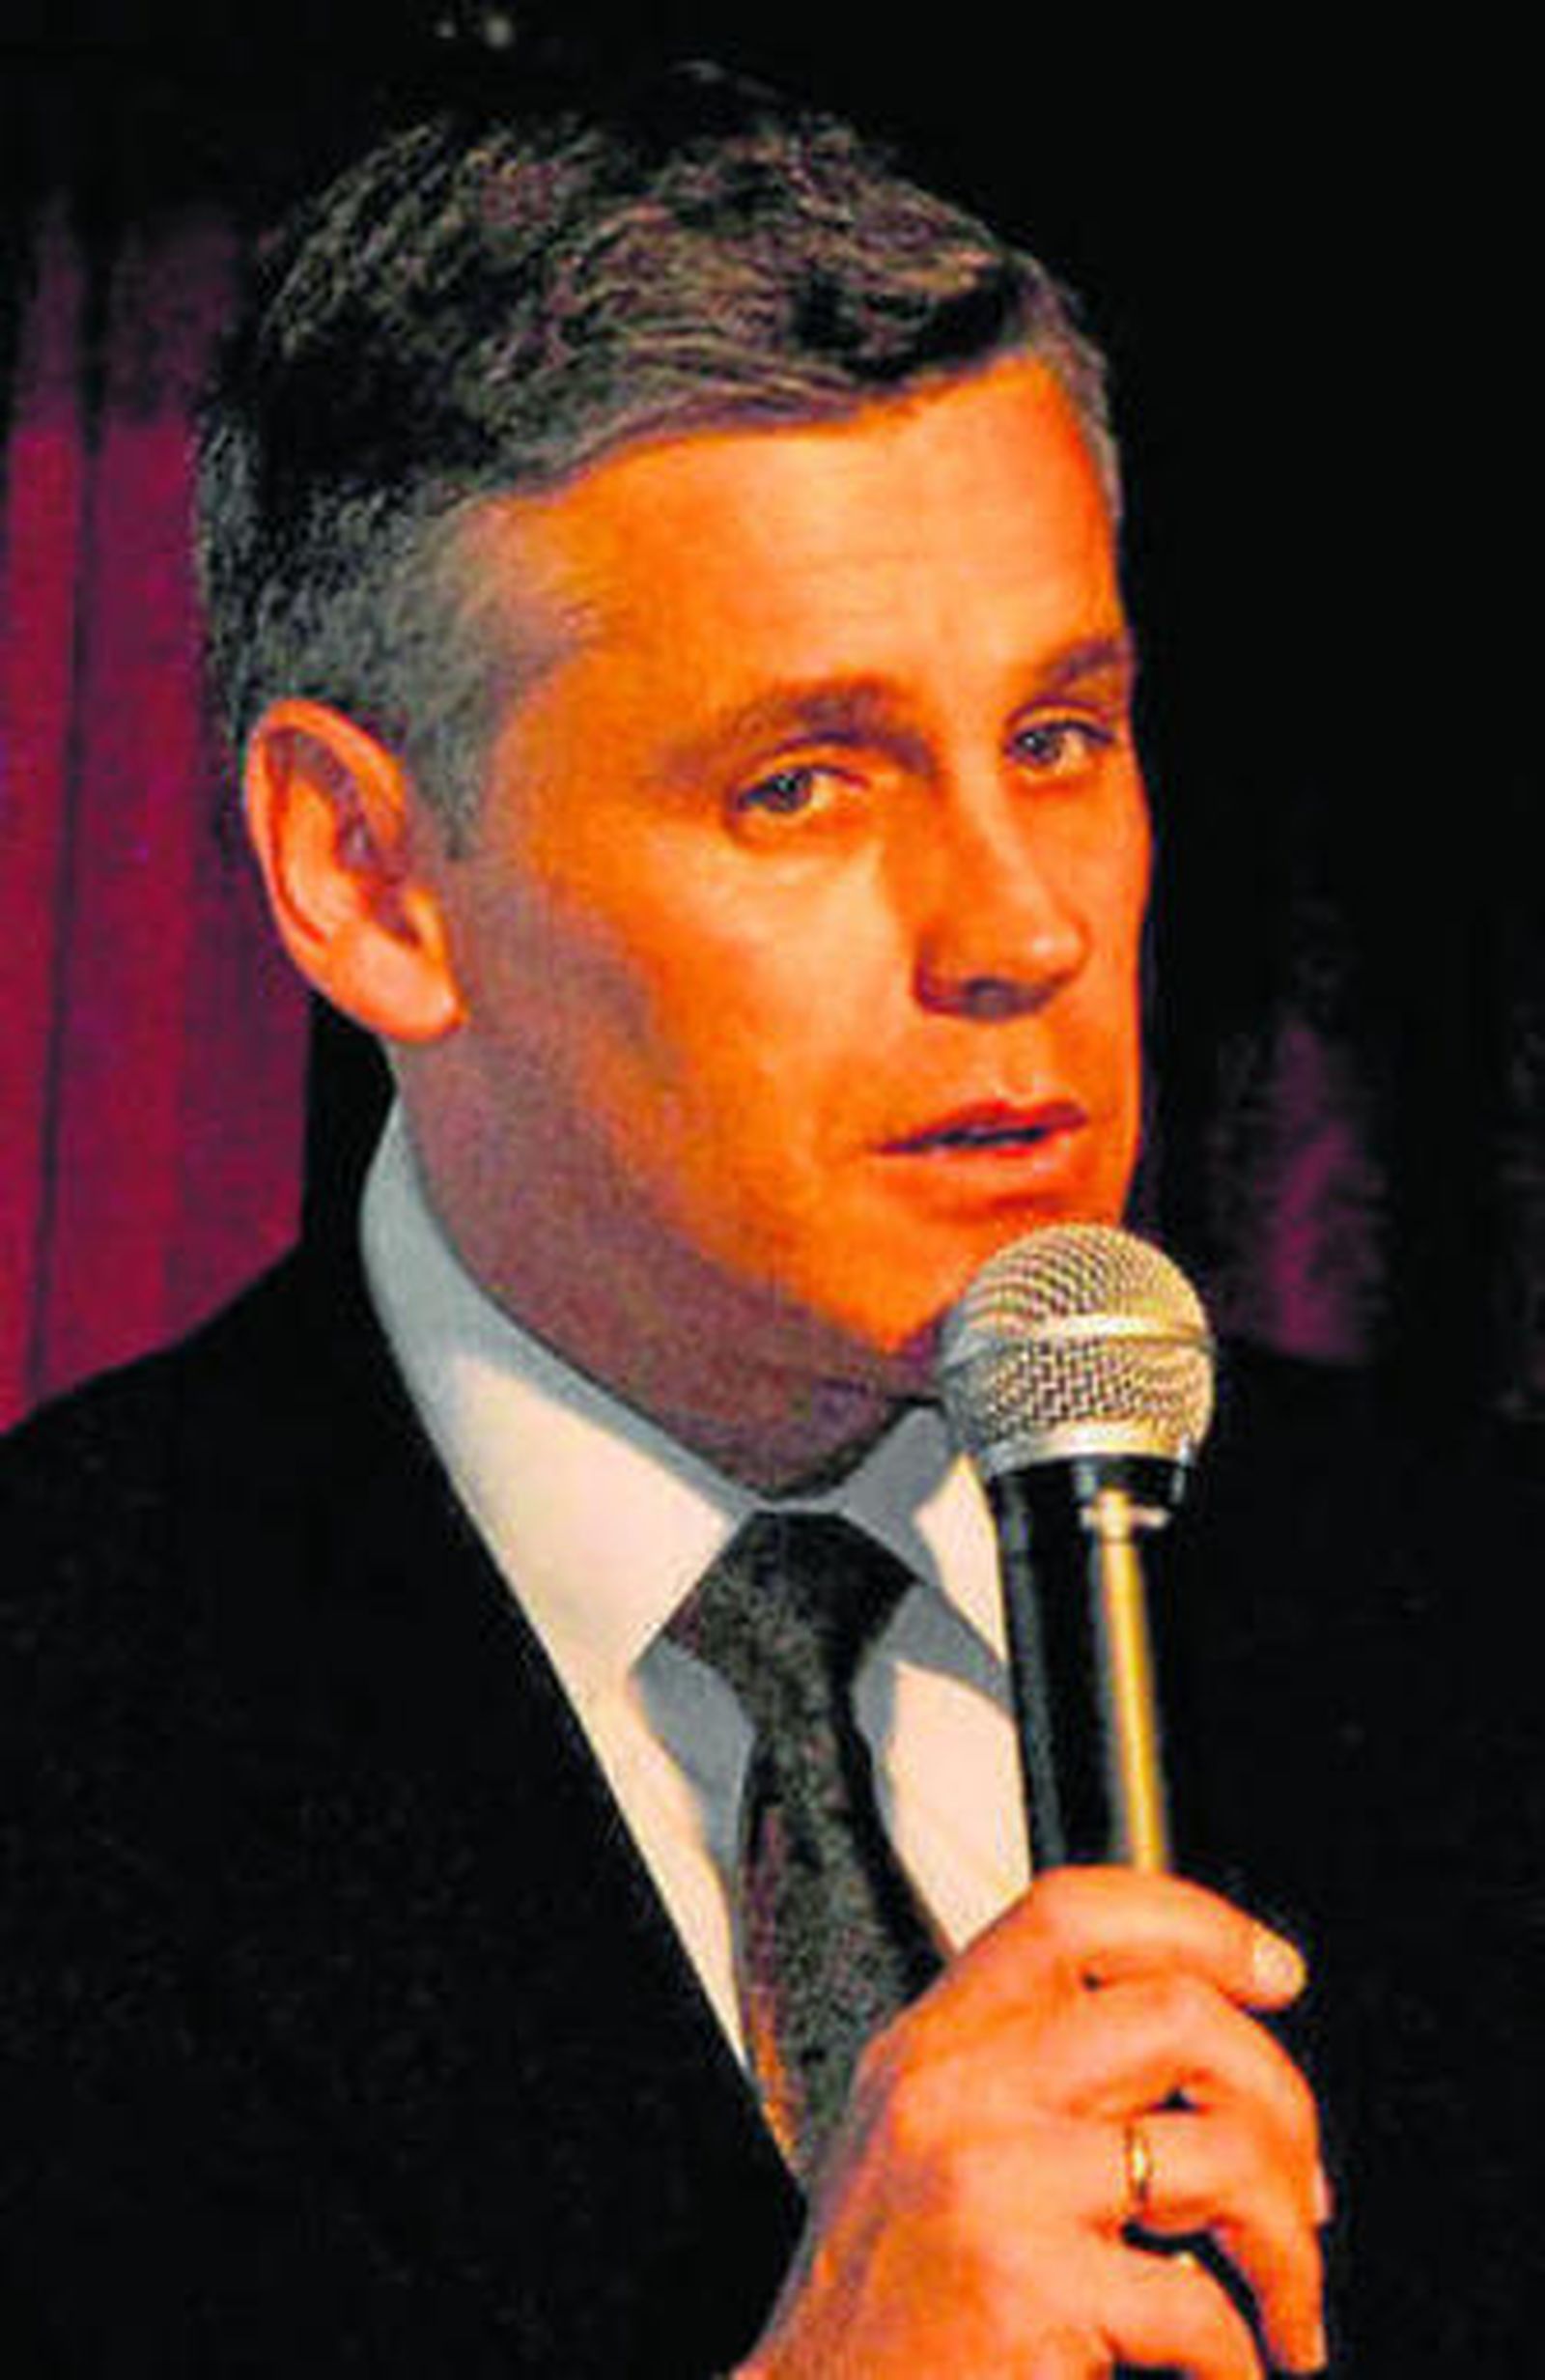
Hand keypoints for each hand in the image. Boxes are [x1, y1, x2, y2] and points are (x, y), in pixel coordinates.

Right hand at [738, 1867, 1328, 2377]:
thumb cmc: (883, 2317)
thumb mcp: (919, 2147)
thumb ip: (1021, 2074)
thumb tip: (1197, 2049)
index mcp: (932, 2046)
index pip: (1073, 1913)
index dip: (1196, 1924)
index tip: (1273, 1971)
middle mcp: (954, 2093)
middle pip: (1176, 2016)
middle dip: (1280, 2103)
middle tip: (1302, 2192)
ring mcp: (991, 2184)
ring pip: (1217, 2154)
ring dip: (1287, 2246)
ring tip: (1283, 2305)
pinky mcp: (1029, 2292)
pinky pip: (1199, 2308)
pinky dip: (1240, 2357)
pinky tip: (1223, 2374)